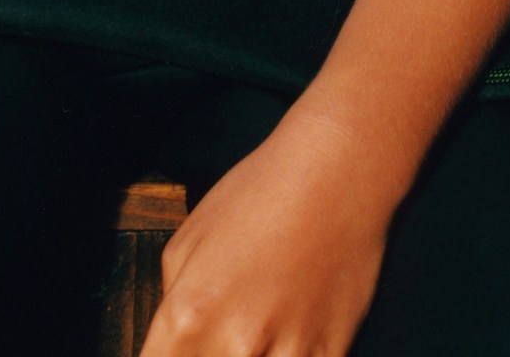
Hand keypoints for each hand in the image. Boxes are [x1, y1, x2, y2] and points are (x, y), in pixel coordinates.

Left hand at [142, 108, 394, 356]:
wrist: (337, 172)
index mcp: (187, 315)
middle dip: (207, 355)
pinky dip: (288, 355)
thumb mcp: (187, 241)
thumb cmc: (259, 194)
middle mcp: (234, 344)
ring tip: (257, 323)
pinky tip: (289, 327)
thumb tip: (173, 345)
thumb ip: (172, 305)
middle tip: (221, 329)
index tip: (179, 347)